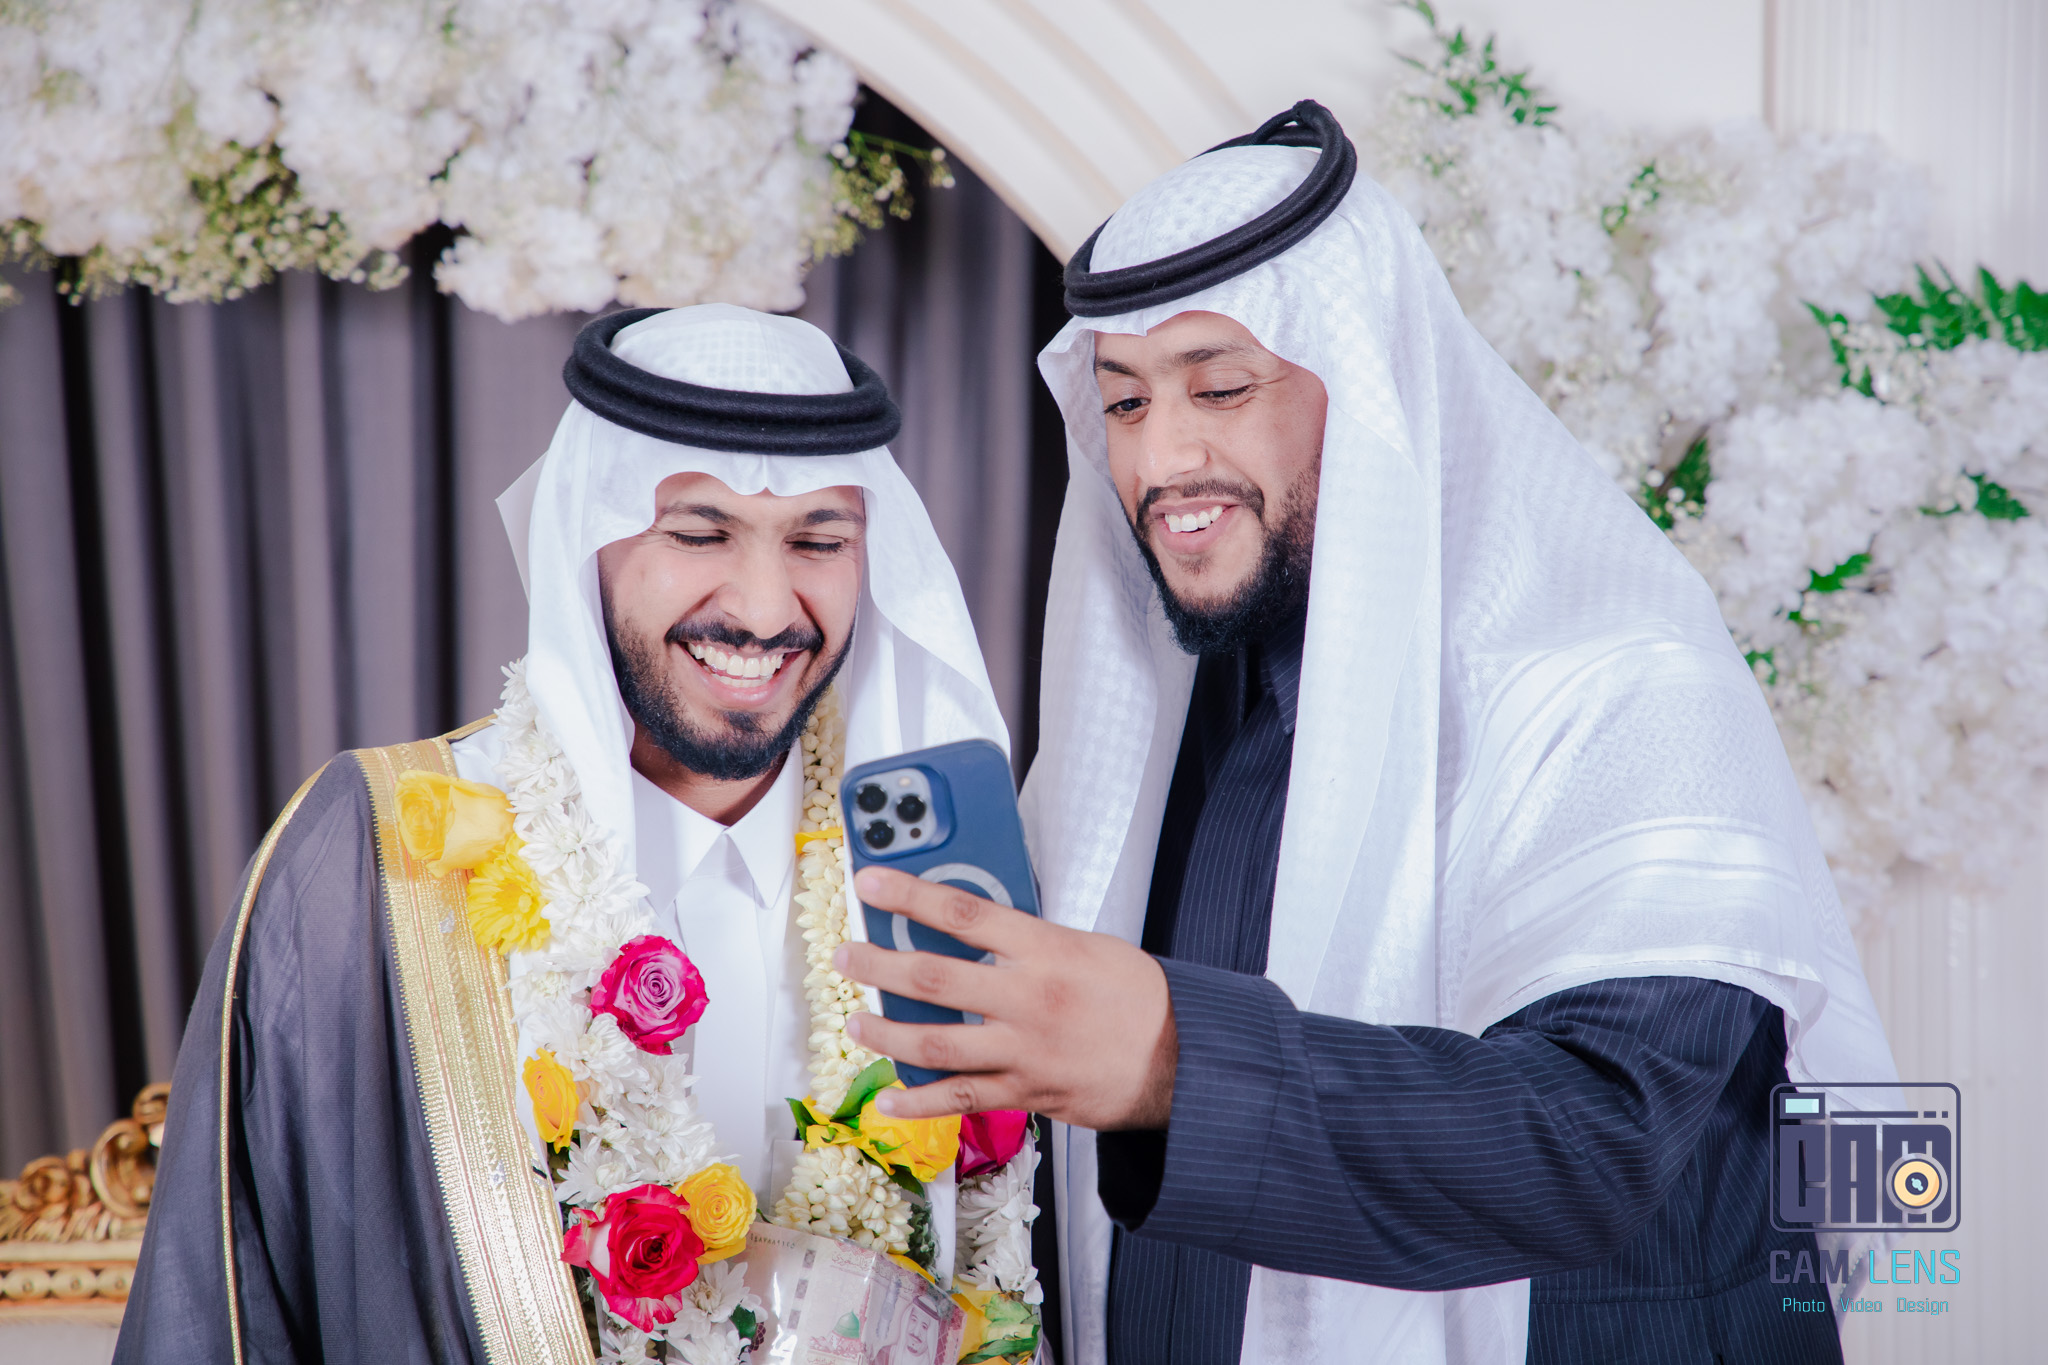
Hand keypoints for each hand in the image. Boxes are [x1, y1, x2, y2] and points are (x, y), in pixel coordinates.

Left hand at [834, 866, 1177, 1130]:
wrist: (1184, 1057)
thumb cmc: (1138, 997)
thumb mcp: (1085, 945)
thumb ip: (1026, 940)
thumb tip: (968, 931)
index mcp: (1044, 949)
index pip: (962, 913)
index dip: (909, 895)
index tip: (871, 884)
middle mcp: (1028, 998)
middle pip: (934, 978)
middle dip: (878, 966)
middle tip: (846, 957)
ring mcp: (1024, 1049)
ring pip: (936, 1042)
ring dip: (886, 1034)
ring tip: (857, 1024)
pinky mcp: (1028, 1091)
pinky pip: (962, 1098)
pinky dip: (920, 1102)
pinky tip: (889, 1099)